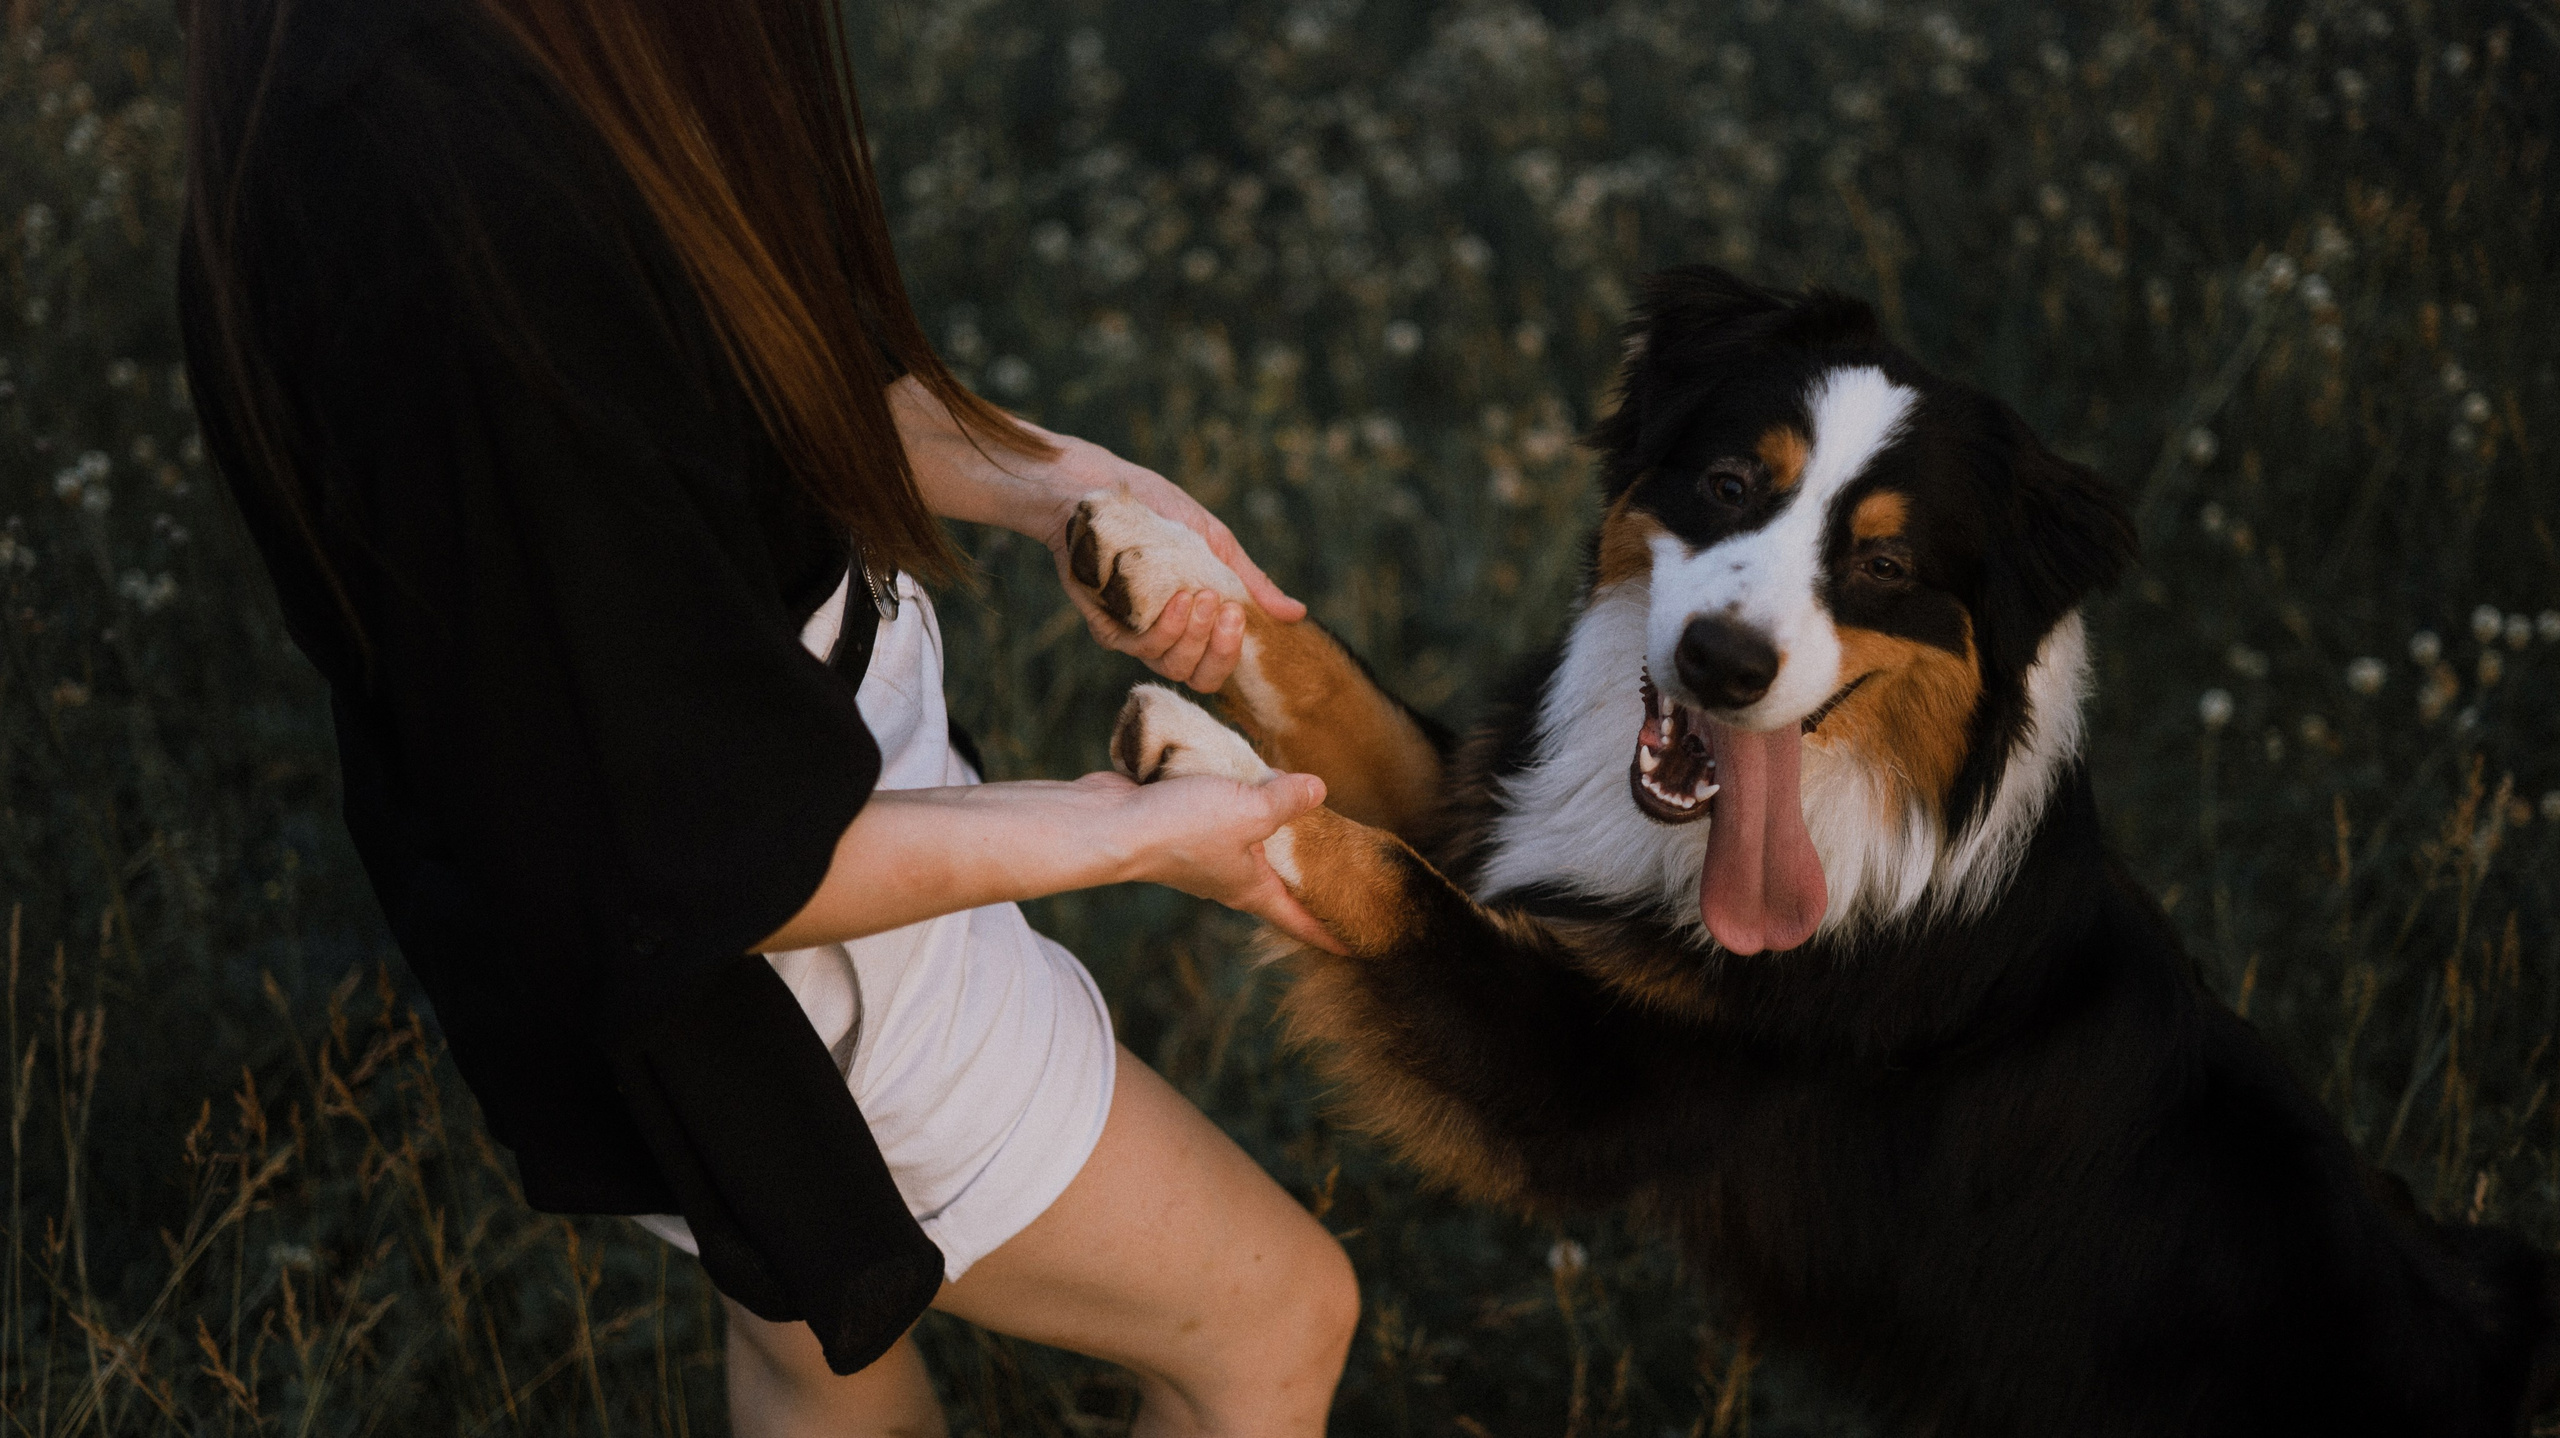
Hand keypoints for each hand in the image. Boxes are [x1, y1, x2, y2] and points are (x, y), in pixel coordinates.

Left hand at [885, 377, 1305, 693]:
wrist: (1097, 490)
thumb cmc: (1158, 511)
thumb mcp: (1214, 543)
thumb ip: (1249, 582)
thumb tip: (1298, 614)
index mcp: (1196, 620)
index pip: (1220, 664)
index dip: (1233, 652)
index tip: (1239, 615)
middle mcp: (1167, 634)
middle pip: (1200, 677)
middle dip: (1218, 650)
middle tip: (1221, 609)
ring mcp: (1136, 633)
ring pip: (1172, 665)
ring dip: (1190, 634)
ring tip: (1196, 595)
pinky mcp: (1107, 627)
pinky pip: (1139, 648)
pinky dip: (1162, 627)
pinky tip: (1173, 598)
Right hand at [1077, 770, 1345, 953]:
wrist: (1109, 822)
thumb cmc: (1181, 828)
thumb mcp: (1250, 810)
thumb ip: (1287, 799)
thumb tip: (1318, 789)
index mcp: (1251, 888)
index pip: (1300, 920)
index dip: (1331, 932)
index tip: (1358, 946)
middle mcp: (1228, 876)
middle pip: (1277, 880)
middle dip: (1306, 876)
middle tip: (1340, 870)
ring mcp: (1201, 852)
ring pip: (1248, 841)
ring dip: (1270, 827)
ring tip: (1299, 808)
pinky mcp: (1178, 824)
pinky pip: (1219, 812)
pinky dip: (1236, 797)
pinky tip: (1246, 774)